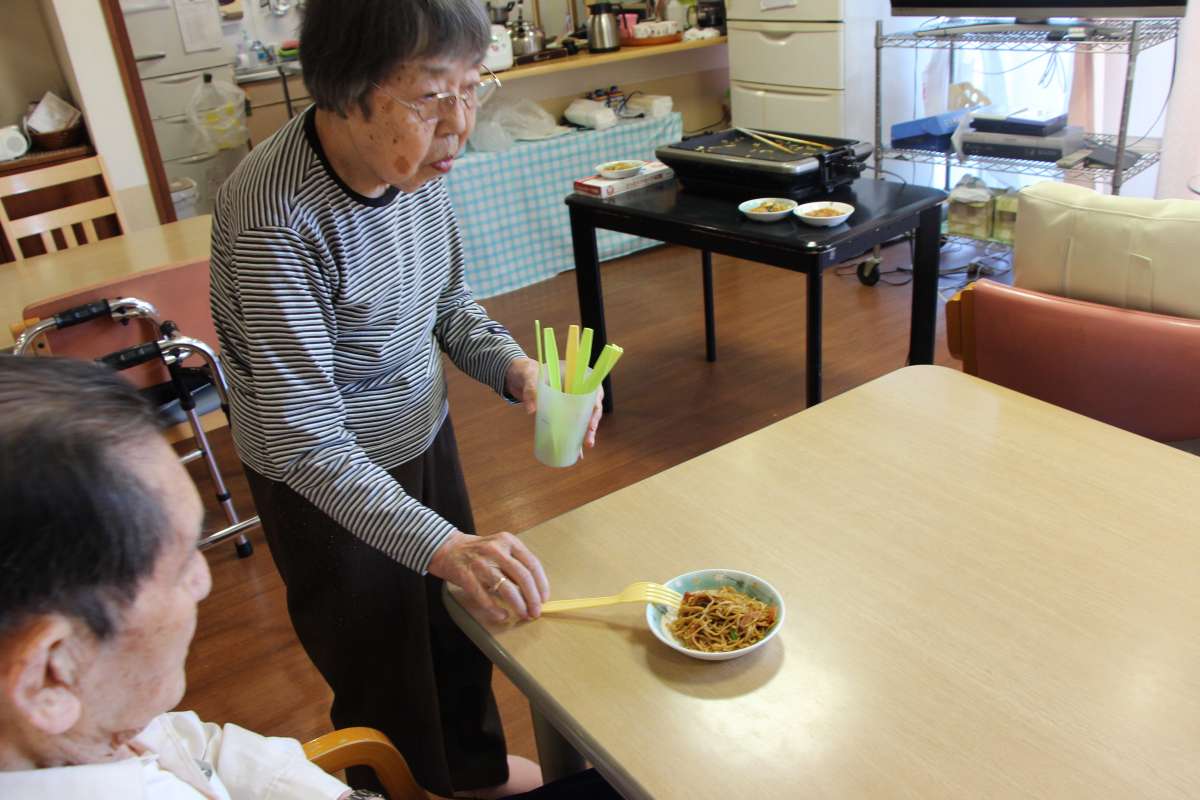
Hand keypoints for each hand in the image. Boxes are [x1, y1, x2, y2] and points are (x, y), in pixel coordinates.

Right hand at [428, 531, 549, 621]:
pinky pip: (484, 596)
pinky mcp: (466, 575)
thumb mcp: (500, 549)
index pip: (532, 563)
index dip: (541, 583)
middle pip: (523, 576)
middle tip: (535, 612)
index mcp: (508, 541)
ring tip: (523, 614)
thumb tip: (534, 590)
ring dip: (518, 605)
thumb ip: (515, 564)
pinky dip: (495, 609)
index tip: (544, 598)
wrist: (447, 548)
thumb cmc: (478, 551)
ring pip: (506, 588)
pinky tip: (502, 615)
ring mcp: (480, 562)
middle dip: (533, 598)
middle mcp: (496, 550)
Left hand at [506, 356, 604, 447]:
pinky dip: (574, 437)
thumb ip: (531, 390)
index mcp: (577, 376)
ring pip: (584, 419)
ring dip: (585, 434)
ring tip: (584, 448)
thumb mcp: (530, 378)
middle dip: (591, 426)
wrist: (522, 378)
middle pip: (591, 408)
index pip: (593, 390)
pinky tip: (576, 451)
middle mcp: (579, 390)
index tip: (591, 421)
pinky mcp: (564, 413)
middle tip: (588, 441)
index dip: (595, 406)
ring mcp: (573, 403)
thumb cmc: (530, 373)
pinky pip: (572, 425)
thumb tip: (531, 410)